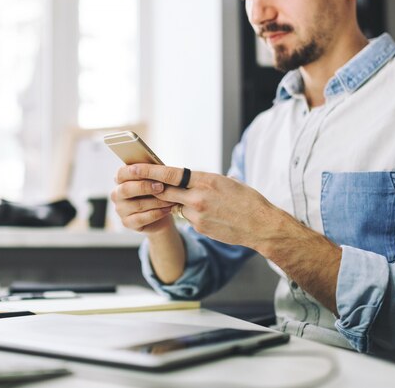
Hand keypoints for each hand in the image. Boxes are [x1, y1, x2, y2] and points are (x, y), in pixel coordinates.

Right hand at [110, 165, 175, 233]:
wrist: (161, 212)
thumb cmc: (157, 191)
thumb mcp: (156, 179)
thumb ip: (153, 172)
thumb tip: (157, 166)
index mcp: (121, 179)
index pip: (121, 173)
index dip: (135, 172)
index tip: (151, 171)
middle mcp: (117, 194)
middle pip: (126, 189)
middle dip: (145, 187)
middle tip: (161, 187)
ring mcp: (120, 209)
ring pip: (137, 205)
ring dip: (156, 202)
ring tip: (170, 200)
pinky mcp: (126, 222)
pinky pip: (141, 218)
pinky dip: (156, 214)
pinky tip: (167, 210)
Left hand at [118, 164, 283, 249]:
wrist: (260, 224)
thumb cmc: (248, 200)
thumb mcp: (227, 182)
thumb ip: (205, 180)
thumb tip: (191, 179)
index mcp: (205, 180)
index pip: (170, 174)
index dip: (149, 171)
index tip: (134, 167)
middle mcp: (198, 196)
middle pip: (165, 191)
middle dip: (152, 188)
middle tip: (139, 184)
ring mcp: (197, 214)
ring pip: (177, 206)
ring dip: (179, 203)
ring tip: (199, 202)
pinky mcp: (199, 227)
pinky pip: (188, 218)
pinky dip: (193, 215)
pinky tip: (211, 215)